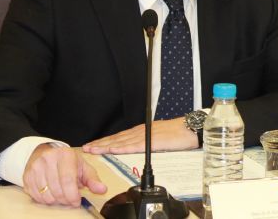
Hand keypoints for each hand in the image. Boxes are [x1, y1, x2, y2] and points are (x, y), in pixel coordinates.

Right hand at [23, 144, 105, 206]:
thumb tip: (102, 190)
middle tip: (70, 199)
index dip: (72, 195)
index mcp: (65, 154)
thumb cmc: (68, 162)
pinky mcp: (26, 176)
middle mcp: (48, 158)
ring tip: (61, 194)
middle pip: (57, 190)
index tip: (76, 201)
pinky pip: (36, 196)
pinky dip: (45, 200)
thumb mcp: (83, 167)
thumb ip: (93, 179)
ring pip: (46, 195)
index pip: (68, 180)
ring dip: (55, 200)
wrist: (45, 153)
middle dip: (65, 199)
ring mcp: (35, 167)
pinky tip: (51, 193)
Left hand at [82, 117, 197, 154]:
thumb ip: (148, 142)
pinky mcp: (152, 141)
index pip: (121, 136)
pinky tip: (112, 149)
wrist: (191, 128)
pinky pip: (134, 145)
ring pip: (122, 141)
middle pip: (118, 138)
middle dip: (101, 143)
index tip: (95, 144)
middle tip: (87, 147)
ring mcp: (146, 135)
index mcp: (143, 130)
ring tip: (94, 149)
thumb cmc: (179, 133)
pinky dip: (121, 147)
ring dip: (106, 145)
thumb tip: (139, 148)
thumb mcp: (160, 137)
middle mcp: (141, 131)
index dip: (106, 141)